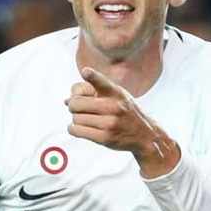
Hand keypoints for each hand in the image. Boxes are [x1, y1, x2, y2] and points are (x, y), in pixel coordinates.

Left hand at [65, 67, 181, 177]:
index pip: (101, 82)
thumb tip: (66, 101)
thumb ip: (93, 91)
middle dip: (73, 105)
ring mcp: (109, 123)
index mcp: (116, 93)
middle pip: (76, 103)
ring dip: (76, 119)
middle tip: (78, 108)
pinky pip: (76, 130)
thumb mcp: (117, 95)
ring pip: (75, 118)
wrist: (145, 135)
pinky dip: (73, 128)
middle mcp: (113, 107)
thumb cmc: (125, 112)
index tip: (86, 72)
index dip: (92, 76)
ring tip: (85, 119)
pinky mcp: (104, 138)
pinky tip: (80, 128)